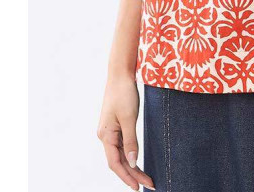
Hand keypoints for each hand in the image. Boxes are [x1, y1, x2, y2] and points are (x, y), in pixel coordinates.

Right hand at [97, 74, 154, 190]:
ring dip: (132, 166)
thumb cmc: (124, 93)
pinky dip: (130, 155)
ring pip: (121, 154)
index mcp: (106, 135)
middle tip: (149, 184)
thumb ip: (131, 141)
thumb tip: (133, 163)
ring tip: (145, 177)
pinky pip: (122, 145)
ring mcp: (110, 131)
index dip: (127, 177)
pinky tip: (137, 162)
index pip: (116, 163)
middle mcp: (105, 135)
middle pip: (119, 161)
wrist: (120, 74)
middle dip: (133, 174)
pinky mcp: (116, 125)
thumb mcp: (129, 118)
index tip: (138, 187)